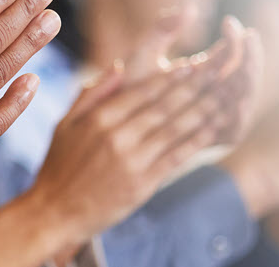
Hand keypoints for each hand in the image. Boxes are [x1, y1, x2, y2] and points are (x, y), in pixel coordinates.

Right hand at [0, 64, 228, 266]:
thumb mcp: (64, 125)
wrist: (54, 213)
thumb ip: (91, 94)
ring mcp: (131, 160)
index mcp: (99, 119)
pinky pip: (176, 156)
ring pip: (175, 128)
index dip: (171, 77)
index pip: (143, 91)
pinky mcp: (142, 183)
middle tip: (217, 72)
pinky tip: (213, 128)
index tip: (193, 64)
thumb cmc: (59, 168)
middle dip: (194, 87)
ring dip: (203, 110)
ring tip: (224, 95)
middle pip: (165, 106)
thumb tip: (118, 66)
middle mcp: (117, 136)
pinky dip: (197, 140)